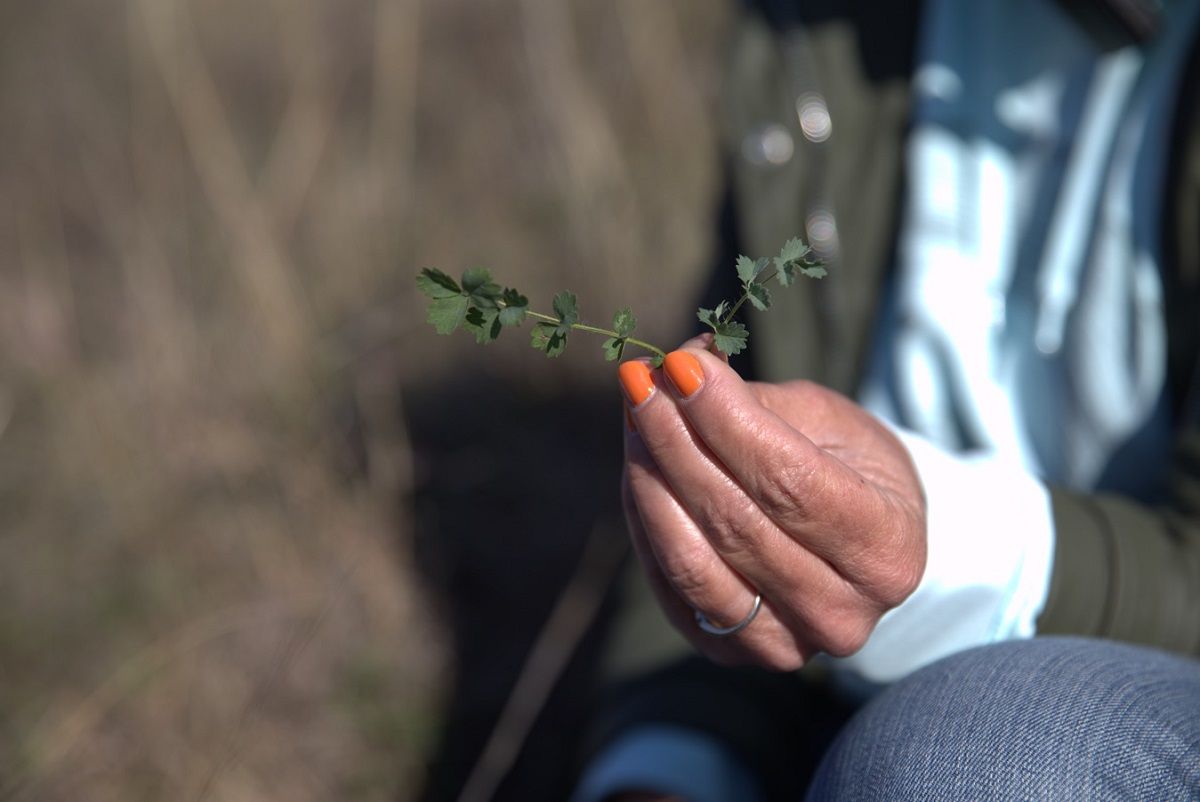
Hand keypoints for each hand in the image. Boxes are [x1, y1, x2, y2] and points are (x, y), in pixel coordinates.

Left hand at [618, 335, 926, 670]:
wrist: (856, 548)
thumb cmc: (848, 469)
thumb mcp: (827, 422)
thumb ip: (758, 402)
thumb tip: (683, 366)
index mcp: (888, 551)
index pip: (790, 482)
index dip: (727, 420)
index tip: (681, 365)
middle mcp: (842, 615)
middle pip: (734, 522)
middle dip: (676, 439)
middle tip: (642, 380)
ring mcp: (783, 645)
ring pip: (692, 562)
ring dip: (650, 478)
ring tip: (634, 415)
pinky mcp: (729, 652)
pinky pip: (668, 584)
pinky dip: (645, 517)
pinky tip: (639, 464)